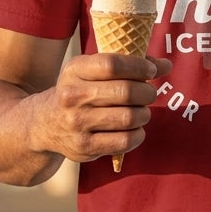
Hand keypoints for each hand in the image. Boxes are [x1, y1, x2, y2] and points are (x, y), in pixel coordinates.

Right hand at [37, 52, 172, 163]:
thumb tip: (166, 65)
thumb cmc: (79, 91)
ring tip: (142, 112)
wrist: (43, 124)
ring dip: (144, 114)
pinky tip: (135, 129)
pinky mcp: (84, 147)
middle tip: (149, 93)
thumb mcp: (91, 71)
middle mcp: (72, 96)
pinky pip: (125, 141)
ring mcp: (77, 123)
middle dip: (147, 92)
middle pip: (125, 92)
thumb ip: (128, 64)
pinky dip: (138, 135)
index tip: (152, 69)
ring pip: (129, 117)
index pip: (113, 65)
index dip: (139, 66)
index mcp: (74, 70)